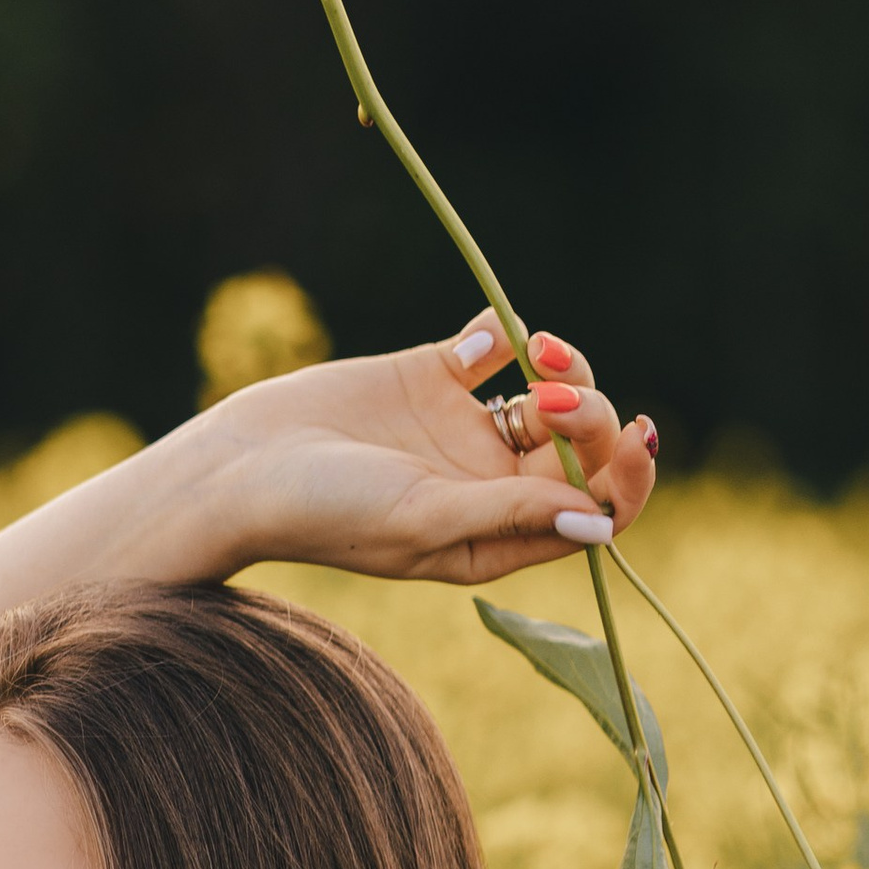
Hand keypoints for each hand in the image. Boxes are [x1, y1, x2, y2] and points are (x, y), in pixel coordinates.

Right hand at [207, 320, 656, 587]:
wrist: (238, 467)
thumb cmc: (324, 511)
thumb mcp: (424, 519)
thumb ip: (511, 513)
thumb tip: (599, 521)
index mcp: (495, 537)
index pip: (593, 511)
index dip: (624, 478)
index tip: (631, 437)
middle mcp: (488, 485)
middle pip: (578, 448)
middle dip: (588, 414)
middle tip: (554, 395)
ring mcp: (460, 430)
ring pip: (550, 394)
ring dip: (563, 368)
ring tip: (539, 351)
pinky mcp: (429, 378)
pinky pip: (492, 347)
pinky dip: (506, 331)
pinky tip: (490, 334)